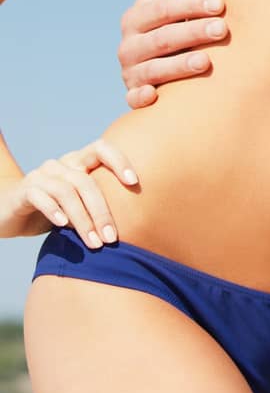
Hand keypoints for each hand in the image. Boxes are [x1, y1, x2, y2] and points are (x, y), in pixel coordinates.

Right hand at [0, 139, 138, 243]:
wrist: (9, 210)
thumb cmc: (53, 210)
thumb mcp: (78, 206)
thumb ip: (98, 206)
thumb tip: (134, 226)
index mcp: (78, 161)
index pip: (102, 148)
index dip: (119, 161)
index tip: (134, 183)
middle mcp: (61, 164)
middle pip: (87, 181)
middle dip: (102, 212)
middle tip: (111, 238)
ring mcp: (41, 175)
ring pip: (67, 192)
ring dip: (82, 220)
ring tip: (94, 243)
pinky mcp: (25, 190)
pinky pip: (41, 197)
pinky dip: (54, 211)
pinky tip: (64, 226)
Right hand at [118, 0, 227, 108]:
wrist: (167, 58)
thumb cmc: (175, 18)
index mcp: (137, 16)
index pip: (163, 8)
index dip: (190, 4)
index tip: (219, 4)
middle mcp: (130, 44)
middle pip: (162, 38)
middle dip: (192, 33)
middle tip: (222, 30)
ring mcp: (131, 71)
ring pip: (152, 69)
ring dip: (178, 66)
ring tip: (205, 62)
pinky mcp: (134, 95)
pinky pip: (133, 99)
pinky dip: (141, 97)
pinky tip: (155, 96)